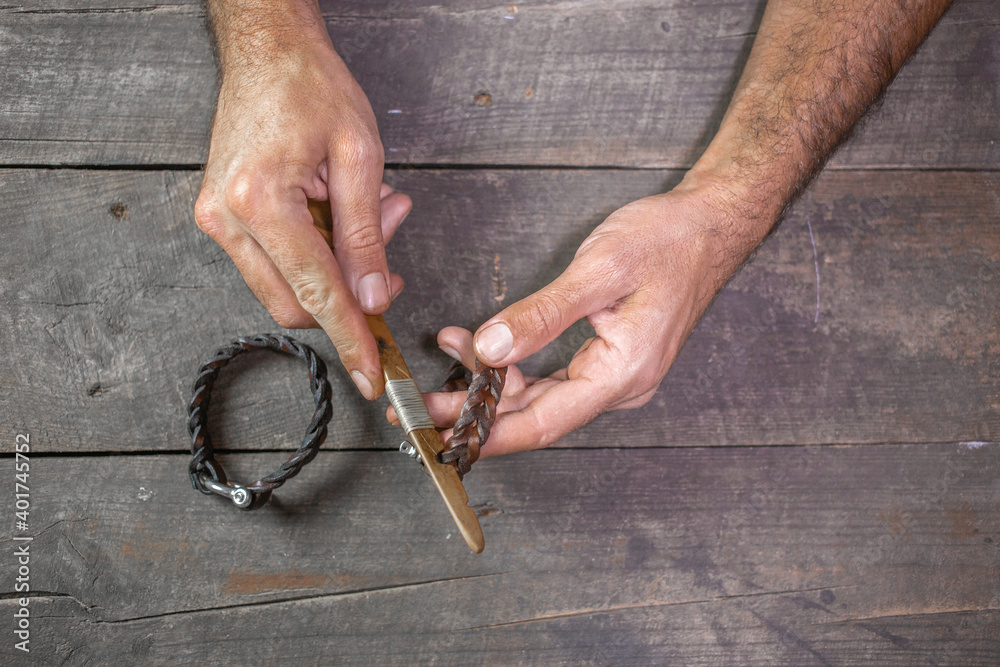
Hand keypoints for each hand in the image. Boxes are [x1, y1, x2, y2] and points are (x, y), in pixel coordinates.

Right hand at [194, 19, 407, 398]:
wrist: (266, 52)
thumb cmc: (310, 86)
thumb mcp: (360, 156)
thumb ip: (366, 235)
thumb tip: (373, 297)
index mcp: (259, 200)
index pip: (315, 293)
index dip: (350, 338)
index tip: (371, 375)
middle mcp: (227, 218)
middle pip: (294, 303)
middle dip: (350, 296)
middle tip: (390, 256)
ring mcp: (217, 220)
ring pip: (285, 287)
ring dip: (336, 269)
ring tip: (373, 212)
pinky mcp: (221, 218)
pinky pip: (275, 262)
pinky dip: (316, 253)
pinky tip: (340, 213)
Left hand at [407, 186, 741, 456]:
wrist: (710, 226)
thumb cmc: (667, 242)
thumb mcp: (599, 270)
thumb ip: (543, 313)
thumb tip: (492, 347)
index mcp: (623, 373)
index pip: (546, 421)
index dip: (491, 434)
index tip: (447, 438)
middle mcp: (621, 385)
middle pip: (539, 415)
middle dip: (479, 411)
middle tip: (425, 406)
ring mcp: (616, 375)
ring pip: (544, 397)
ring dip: (494, 384)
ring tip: (447, 354)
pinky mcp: (609, 360)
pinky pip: (555, 377)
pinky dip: (517, 367)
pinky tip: (484, 347)